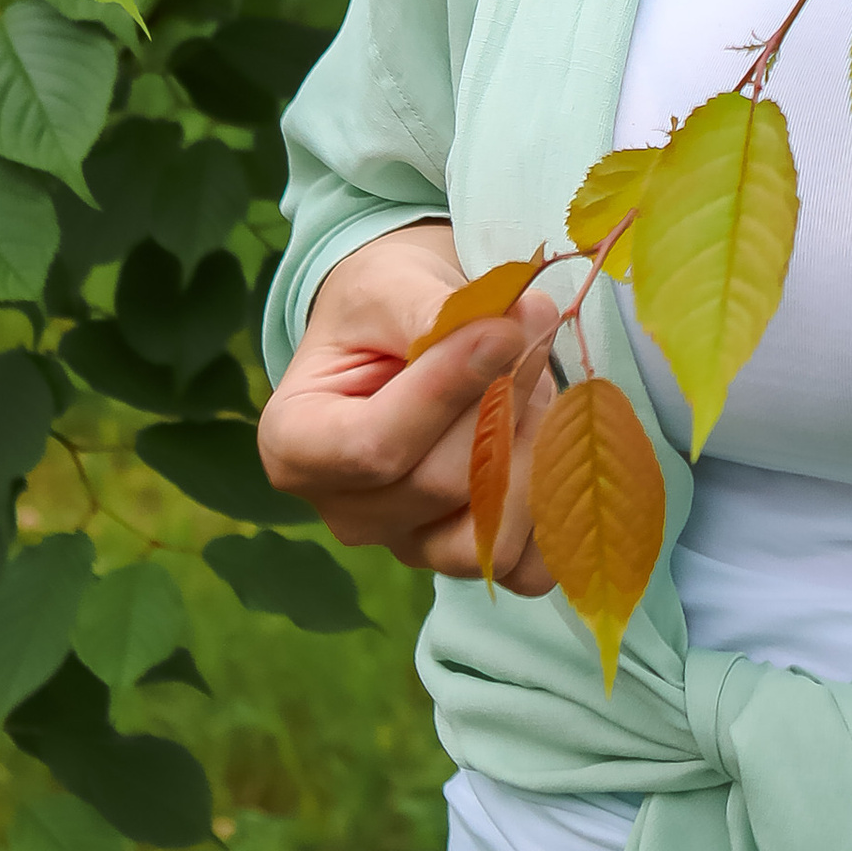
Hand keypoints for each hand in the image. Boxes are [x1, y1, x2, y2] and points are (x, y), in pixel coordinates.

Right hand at [258, 221, 558, 587]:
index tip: (506, 329)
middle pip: (441, 483)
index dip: (449, 390)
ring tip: (531, 381)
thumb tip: (508, 333)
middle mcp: (346, 512)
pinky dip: (554, 500)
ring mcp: (407, 545)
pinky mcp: (468, 557)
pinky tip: (551, 432)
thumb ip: (437, 313)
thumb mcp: (389, 287)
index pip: (375, 447)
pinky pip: (527, 563)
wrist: (403, 333)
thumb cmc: (380, 307)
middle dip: (503, 400)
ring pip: (488, 530)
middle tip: (532, 327)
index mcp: (296, 446)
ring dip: (531, 448)